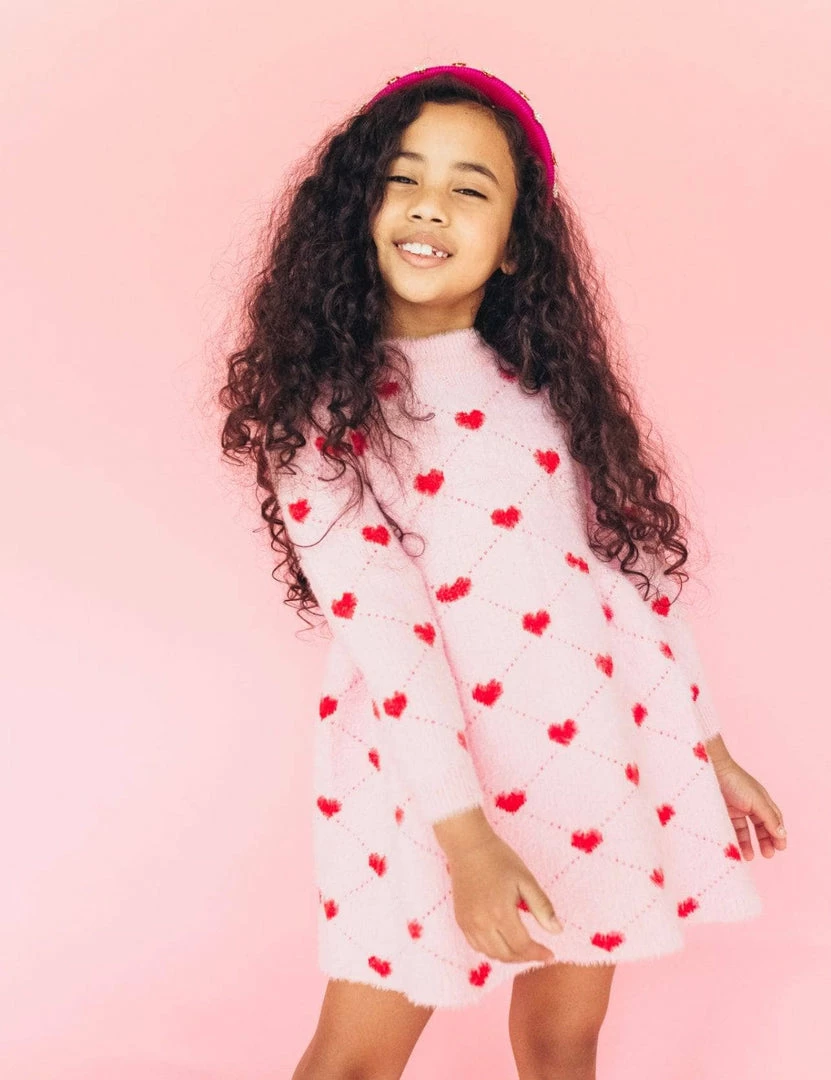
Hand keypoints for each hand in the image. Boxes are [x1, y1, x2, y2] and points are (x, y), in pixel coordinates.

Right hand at [445, 830, 563, 963]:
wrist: (468, 847)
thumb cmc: (499, 859)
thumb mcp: (526, 879)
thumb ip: (542, 907)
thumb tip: (557, 931)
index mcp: (500, 912)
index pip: (522, 946)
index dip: (538, 953)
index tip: (550, 954)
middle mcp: (481, 923)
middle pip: (506, 954)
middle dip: (525, 957)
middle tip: (539, 952)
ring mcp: (468, 923)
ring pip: (490, 954)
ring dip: (509, 956)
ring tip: (523, 949)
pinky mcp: (460, 920)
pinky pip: (476, 946)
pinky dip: (491, 950)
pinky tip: (502, 942)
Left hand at [710, 755, 787, 860]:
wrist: (709, 770)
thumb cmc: (735, 781)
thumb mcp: (756, 800)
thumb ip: (769, 818)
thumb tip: (782, 834)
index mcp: (761, 799)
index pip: (774, 819)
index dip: (778, 833)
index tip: (781, 848)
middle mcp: (749, 804)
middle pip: (761, 826)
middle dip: (765, 841)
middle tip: (768, 855)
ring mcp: (735, 808)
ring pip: (745, 830)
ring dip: (749, 843)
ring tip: (750, 857)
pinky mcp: (721, 812)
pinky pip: (731, 829)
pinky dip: (734, 839)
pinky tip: (736, 849)